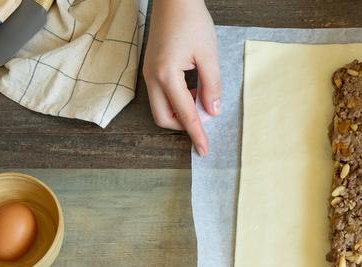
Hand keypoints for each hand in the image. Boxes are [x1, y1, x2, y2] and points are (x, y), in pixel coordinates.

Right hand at [143, 0, 219, 155]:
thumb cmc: (192, 22)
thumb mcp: (209, 55)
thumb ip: (211, 85)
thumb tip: (213, 111)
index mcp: (167, 75)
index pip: (185, 114)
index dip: (196, 134)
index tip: (204, 150)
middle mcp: (152, 77)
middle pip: (164, 118)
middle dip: (184, 126)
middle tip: (205, 121)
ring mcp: (148, 72)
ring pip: (161, 107)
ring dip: (181, 111)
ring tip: (201, 98)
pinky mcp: (150, 68)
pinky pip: (161, 94)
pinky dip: (176, 100)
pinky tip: (192, 89)